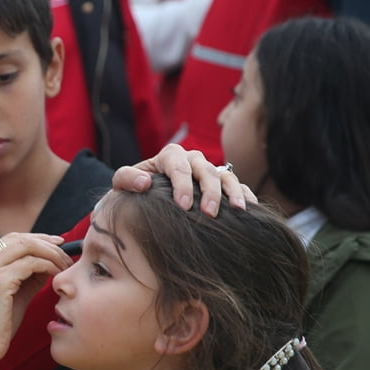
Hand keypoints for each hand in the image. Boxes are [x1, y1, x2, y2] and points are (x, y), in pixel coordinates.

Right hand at [0, 233, 71, 369]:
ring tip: (65, 264)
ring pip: (26, 246)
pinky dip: (48, 265)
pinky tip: (57, 274)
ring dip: (50, 253)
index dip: (35, 239)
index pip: (9, 240)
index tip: (55, 243)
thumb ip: (26, 278)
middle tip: (65, 251)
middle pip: (18, 238)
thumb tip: (47, 264)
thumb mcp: (10, 296)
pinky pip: (31, 263)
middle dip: (46, 242)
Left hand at [111, 143, 255, 215]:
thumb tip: (144, 182)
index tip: (183, 206)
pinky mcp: (220, 183)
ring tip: (237, 210)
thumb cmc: (132, 192)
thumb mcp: (121, 184)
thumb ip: (126, 179)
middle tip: (209, 213)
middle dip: (209, 191)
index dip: (182, 185)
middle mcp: (192, 159)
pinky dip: (244, 194)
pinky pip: (237, 185)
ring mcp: (208, 170)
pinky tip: (249, 210)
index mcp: (169, 156)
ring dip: (232, 192)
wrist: (143, 198)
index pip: (178, 166)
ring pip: (225, 175)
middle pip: (205, 170)